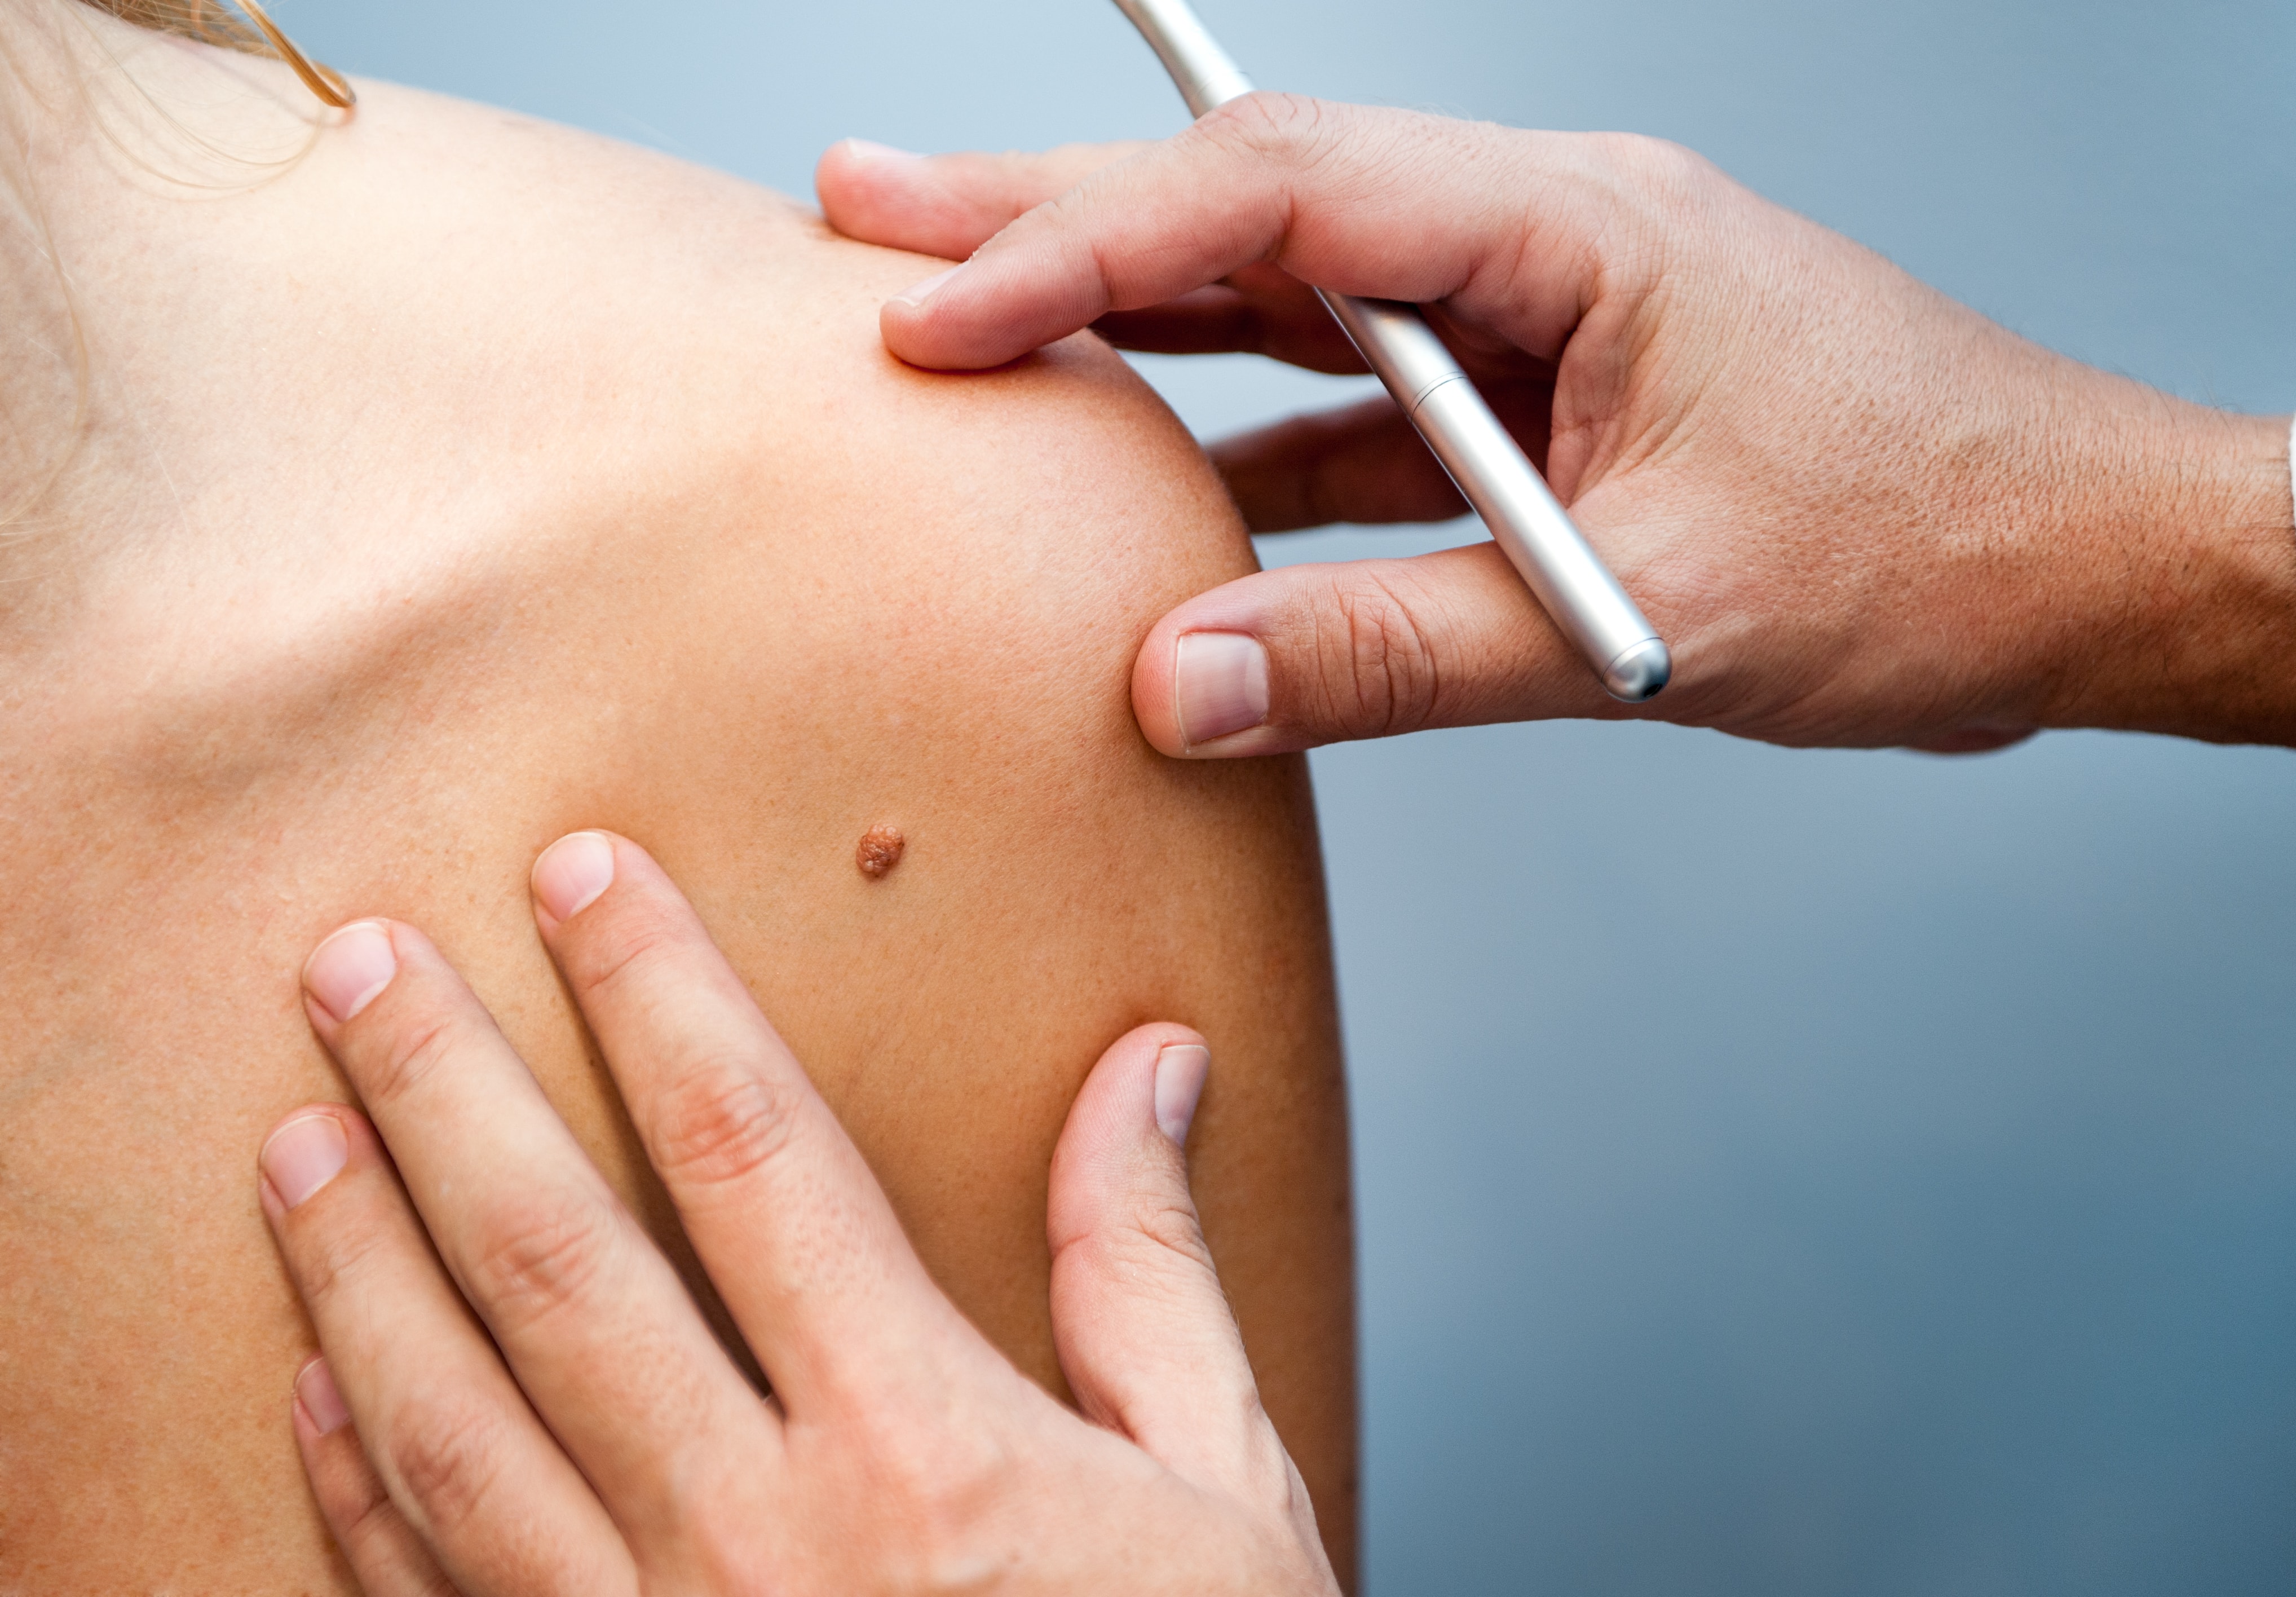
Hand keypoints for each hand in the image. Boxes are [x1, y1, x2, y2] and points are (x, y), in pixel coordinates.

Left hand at [258, 831, 1336, 1595]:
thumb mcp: (1219, 1489)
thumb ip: (1149, 1272)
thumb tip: (1147, 1072)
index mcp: (919, 1447)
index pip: (753, 1155)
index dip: (661, 995)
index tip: (585, 875)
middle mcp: (760, 1540)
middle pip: (557, 1267)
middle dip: (442, 1091)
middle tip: (352, 958)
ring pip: (451, 1428)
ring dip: (356, 1269)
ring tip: (294, 1135)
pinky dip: (355, 1487)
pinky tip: (316, 1384)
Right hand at [818, 98, 2295, 770]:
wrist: (2078, 566)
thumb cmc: (1928, 550)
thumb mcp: (1646, 615)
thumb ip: (1400, 651)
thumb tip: (1175, 680)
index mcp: (1575, 232)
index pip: (1284, 205)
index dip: (1089, 247)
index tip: (938, 303)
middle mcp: (1542, 241)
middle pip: (1257, 207)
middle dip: (1054, 212)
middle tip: (868, 207)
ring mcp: (1538, 318)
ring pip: (1293, 301)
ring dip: (1132, 318)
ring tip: (961, 322)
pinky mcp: (1547, 405)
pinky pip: (1363, 412)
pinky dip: (1251, 446)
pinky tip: (1152, 484)